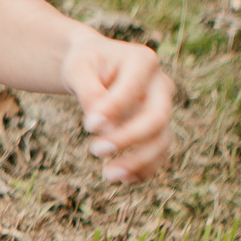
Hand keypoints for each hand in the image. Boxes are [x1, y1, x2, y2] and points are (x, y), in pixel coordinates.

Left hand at [60, 33, 175, 182]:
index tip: (89, 126)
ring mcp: (162, 108)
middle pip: (156, 118)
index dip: (113, 109)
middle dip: (128, 138)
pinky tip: (123, 179)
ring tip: (108, 176)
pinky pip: (159, 153)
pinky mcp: (157, 128)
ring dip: (139, 162)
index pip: (133, 89)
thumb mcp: (78, 68)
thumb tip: (100, 126)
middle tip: (95, 151)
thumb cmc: (86, 64)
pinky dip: (144, 169)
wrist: (97, 66)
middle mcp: (160, 85)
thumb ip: (88, 92)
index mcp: (143, 61)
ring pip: (162, 140)